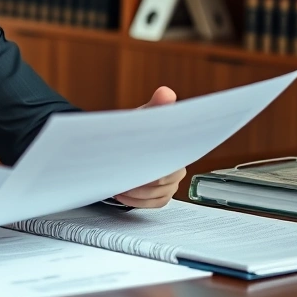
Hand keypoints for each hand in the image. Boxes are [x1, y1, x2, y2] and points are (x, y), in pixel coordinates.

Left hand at [114, 86, 185, 207]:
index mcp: (178, 149)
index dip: (153, 168)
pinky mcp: (162, 195)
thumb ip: (155, 106)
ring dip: (135, 191)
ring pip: (157, 194)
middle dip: (140, 179)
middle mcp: (179, 168)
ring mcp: (171, 183)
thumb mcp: (143, 116)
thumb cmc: (137, 129)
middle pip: (162, 182)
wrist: (126, 142)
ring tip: (117, 183)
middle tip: (119, 174)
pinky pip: (155, 204)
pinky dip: (137, 201)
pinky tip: (121, 193)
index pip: (171, 164)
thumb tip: (166, 93)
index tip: (136, 167)